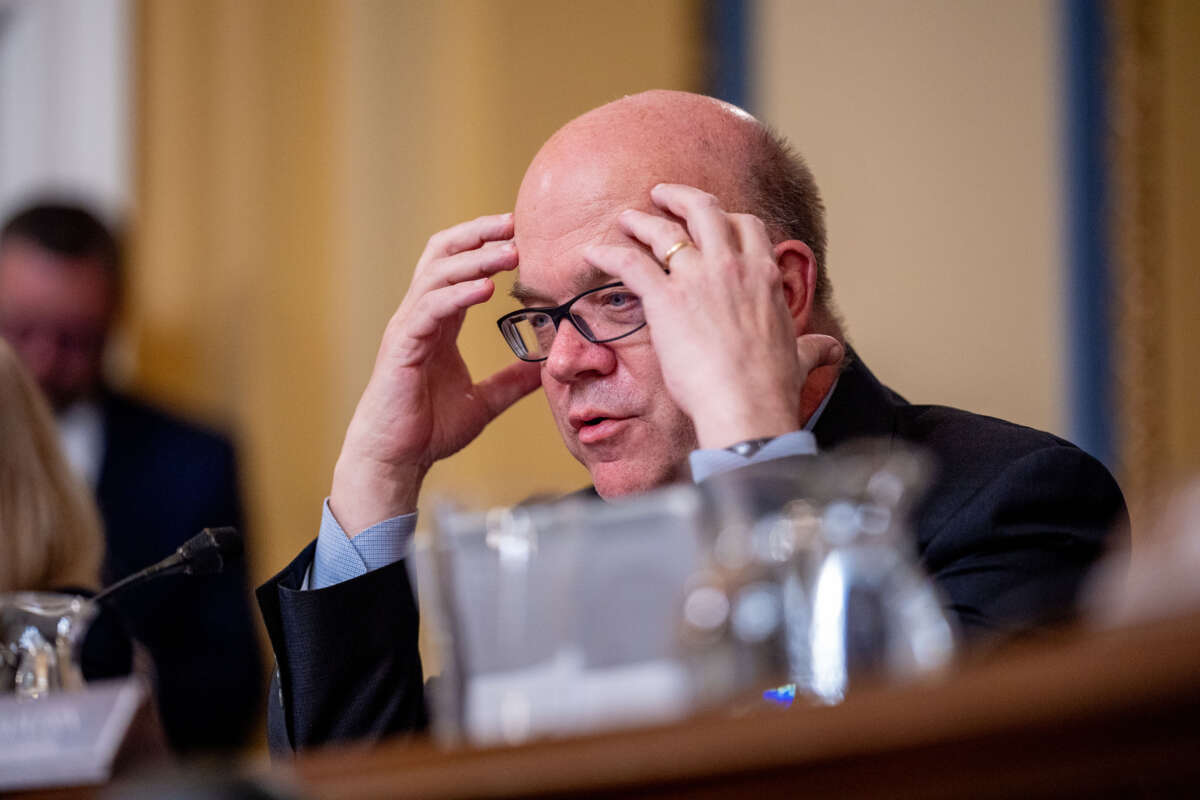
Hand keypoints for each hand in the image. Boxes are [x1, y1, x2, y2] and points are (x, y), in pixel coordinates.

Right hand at [331, 213, 541, 534]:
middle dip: (477, 235)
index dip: (485, 245)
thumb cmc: (430, 429)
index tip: (520, 232)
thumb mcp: (485, 401)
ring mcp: (408, 328)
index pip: (459, 266)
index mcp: (439, 323)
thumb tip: (545, 369)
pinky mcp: (402, 347)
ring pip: (437, 275)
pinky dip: (457, 294)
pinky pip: (429, 309)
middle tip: (514, 223)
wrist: (396, 459)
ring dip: (474, 259)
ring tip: (509, 251)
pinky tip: (485, 288)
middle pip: (442, 255)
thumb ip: (512, 381)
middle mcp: (421, 316)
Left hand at [583, 184, 841, 449]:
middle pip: (704, 211)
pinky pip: (629, 263)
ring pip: (663, 231)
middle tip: (662, 195)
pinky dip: (608, 253)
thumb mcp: (801, 357)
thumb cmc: (772, 387)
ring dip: (641, 221)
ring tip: (627, 219)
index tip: (712, 220)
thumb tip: (832, 351)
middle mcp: (731, 266)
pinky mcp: (665, 299)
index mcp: (764, 274)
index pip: (747, 227)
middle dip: (681, 197)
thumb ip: (813, 347)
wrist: (747, 406)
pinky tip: (593, 251)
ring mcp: (696, 279)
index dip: (727, 218)